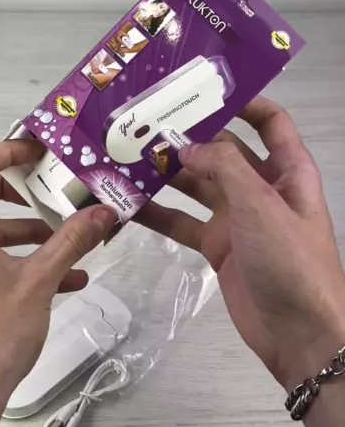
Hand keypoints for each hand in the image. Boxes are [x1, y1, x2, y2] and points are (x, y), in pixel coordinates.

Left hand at [0, 139, 115, 426]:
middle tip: (50, 186)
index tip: (39, 150)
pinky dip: (13, 258)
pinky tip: (58, 277)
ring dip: (23, 230)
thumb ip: (72, 241)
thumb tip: (104, 212)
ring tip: (65, 237)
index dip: (7, 151)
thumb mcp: (39, 282)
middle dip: (18, 190)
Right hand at [138, 97, 344, 389]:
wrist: (300, 335)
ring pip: (197, 186)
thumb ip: (224, 166)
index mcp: (287, 170)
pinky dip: (158, 214)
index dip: (242, 101)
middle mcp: (261, 188)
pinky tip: (127, 205)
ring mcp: (238, 219)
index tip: (200, 90)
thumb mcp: (261, 204)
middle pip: (223, 150)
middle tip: (145, 123)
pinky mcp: (218, 248)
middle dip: (188, 137)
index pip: (269, 121)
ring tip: (126, 158)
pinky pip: (183, 223)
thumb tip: (187, 146)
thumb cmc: (291, 262)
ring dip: (166, 174)